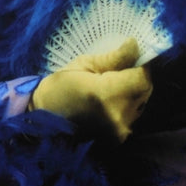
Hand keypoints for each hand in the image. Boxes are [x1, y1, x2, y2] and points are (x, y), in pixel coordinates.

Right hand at [31, 38, 152, 142]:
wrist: (41, 121)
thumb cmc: (59, 87)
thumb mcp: (84, 64)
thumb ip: (114, 58)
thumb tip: (135, 45)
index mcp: (107, 95)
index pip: (142, 77)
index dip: (140, 65)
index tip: (131, 57)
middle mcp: (117, 116)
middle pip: (145, 91)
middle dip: (137, 78)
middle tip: (120, 70)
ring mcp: (118, 132)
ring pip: (140, 103)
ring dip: (132, 92)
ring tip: (112, 87)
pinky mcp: (117, 140)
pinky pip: (131, 116)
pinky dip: (125, 106)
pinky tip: (109, 102)